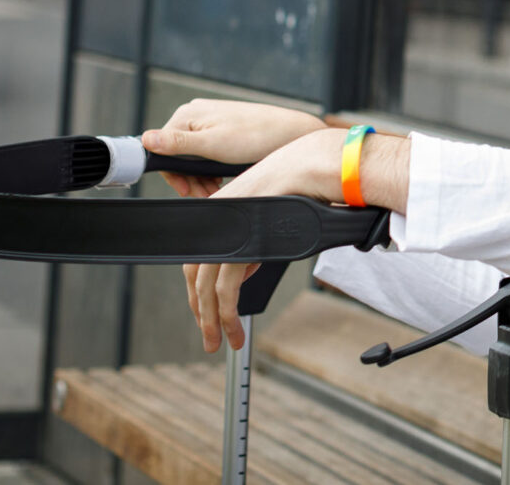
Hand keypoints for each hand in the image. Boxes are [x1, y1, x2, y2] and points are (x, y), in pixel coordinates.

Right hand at [143, 99, 327, 197]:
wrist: (291, 134)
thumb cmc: (256, 137)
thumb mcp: (213, 145)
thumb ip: (178, 144)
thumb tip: (145, 140)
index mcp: (188, 114)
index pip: (162, 150)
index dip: (174, 175)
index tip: (187, 190)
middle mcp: (196, 115)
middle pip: (178, 155)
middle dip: (190, 178)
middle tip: (207, 192)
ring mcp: (211, 122)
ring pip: (193, 156)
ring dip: (201, 177)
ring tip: (215, 188)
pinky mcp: (223, 130)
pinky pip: (207, 153)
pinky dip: (211, 169)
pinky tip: (222, 178)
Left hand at [182, 128, 408, 350]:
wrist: (314, 167)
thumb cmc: (300, 187)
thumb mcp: (268, 216)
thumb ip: (252, 242)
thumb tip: (245, 269)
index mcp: (220, 212)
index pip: (196, 260)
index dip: (198, 291)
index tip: (206, 312)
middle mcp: (216, 221)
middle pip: (195, 277)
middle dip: (201, 313)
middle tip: (209, 338)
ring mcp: (226, 231)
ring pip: (208, 289)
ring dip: (214, 321)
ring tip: (225, 340)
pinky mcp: (240, 243)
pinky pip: (227, 289)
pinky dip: (228, 313)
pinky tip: (235, 326)